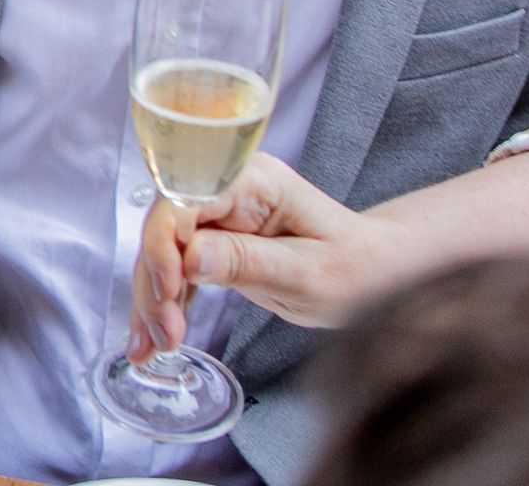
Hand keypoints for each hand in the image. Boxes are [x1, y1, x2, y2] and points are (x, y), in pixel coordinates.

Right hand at [129, 154, 375, 360]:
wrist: (379, 274)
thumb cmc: (359, 268)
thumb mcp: (309, 273)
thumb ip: (248, 262)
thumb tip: (188, 257)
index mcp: (253, 181)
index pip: (185, 200)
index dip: (165, 242)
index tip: (168, 290)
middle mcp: (227, 192)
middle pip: (165, 228)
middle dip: (155, 282)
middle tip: (164, 334)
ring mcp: (219, 217)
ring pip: (163, 253)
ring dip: (152, 300)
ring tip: (151, 347)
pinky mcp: (215, 244)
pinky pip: (176, 271)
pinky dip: (162, 305)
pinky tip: (150, 339)